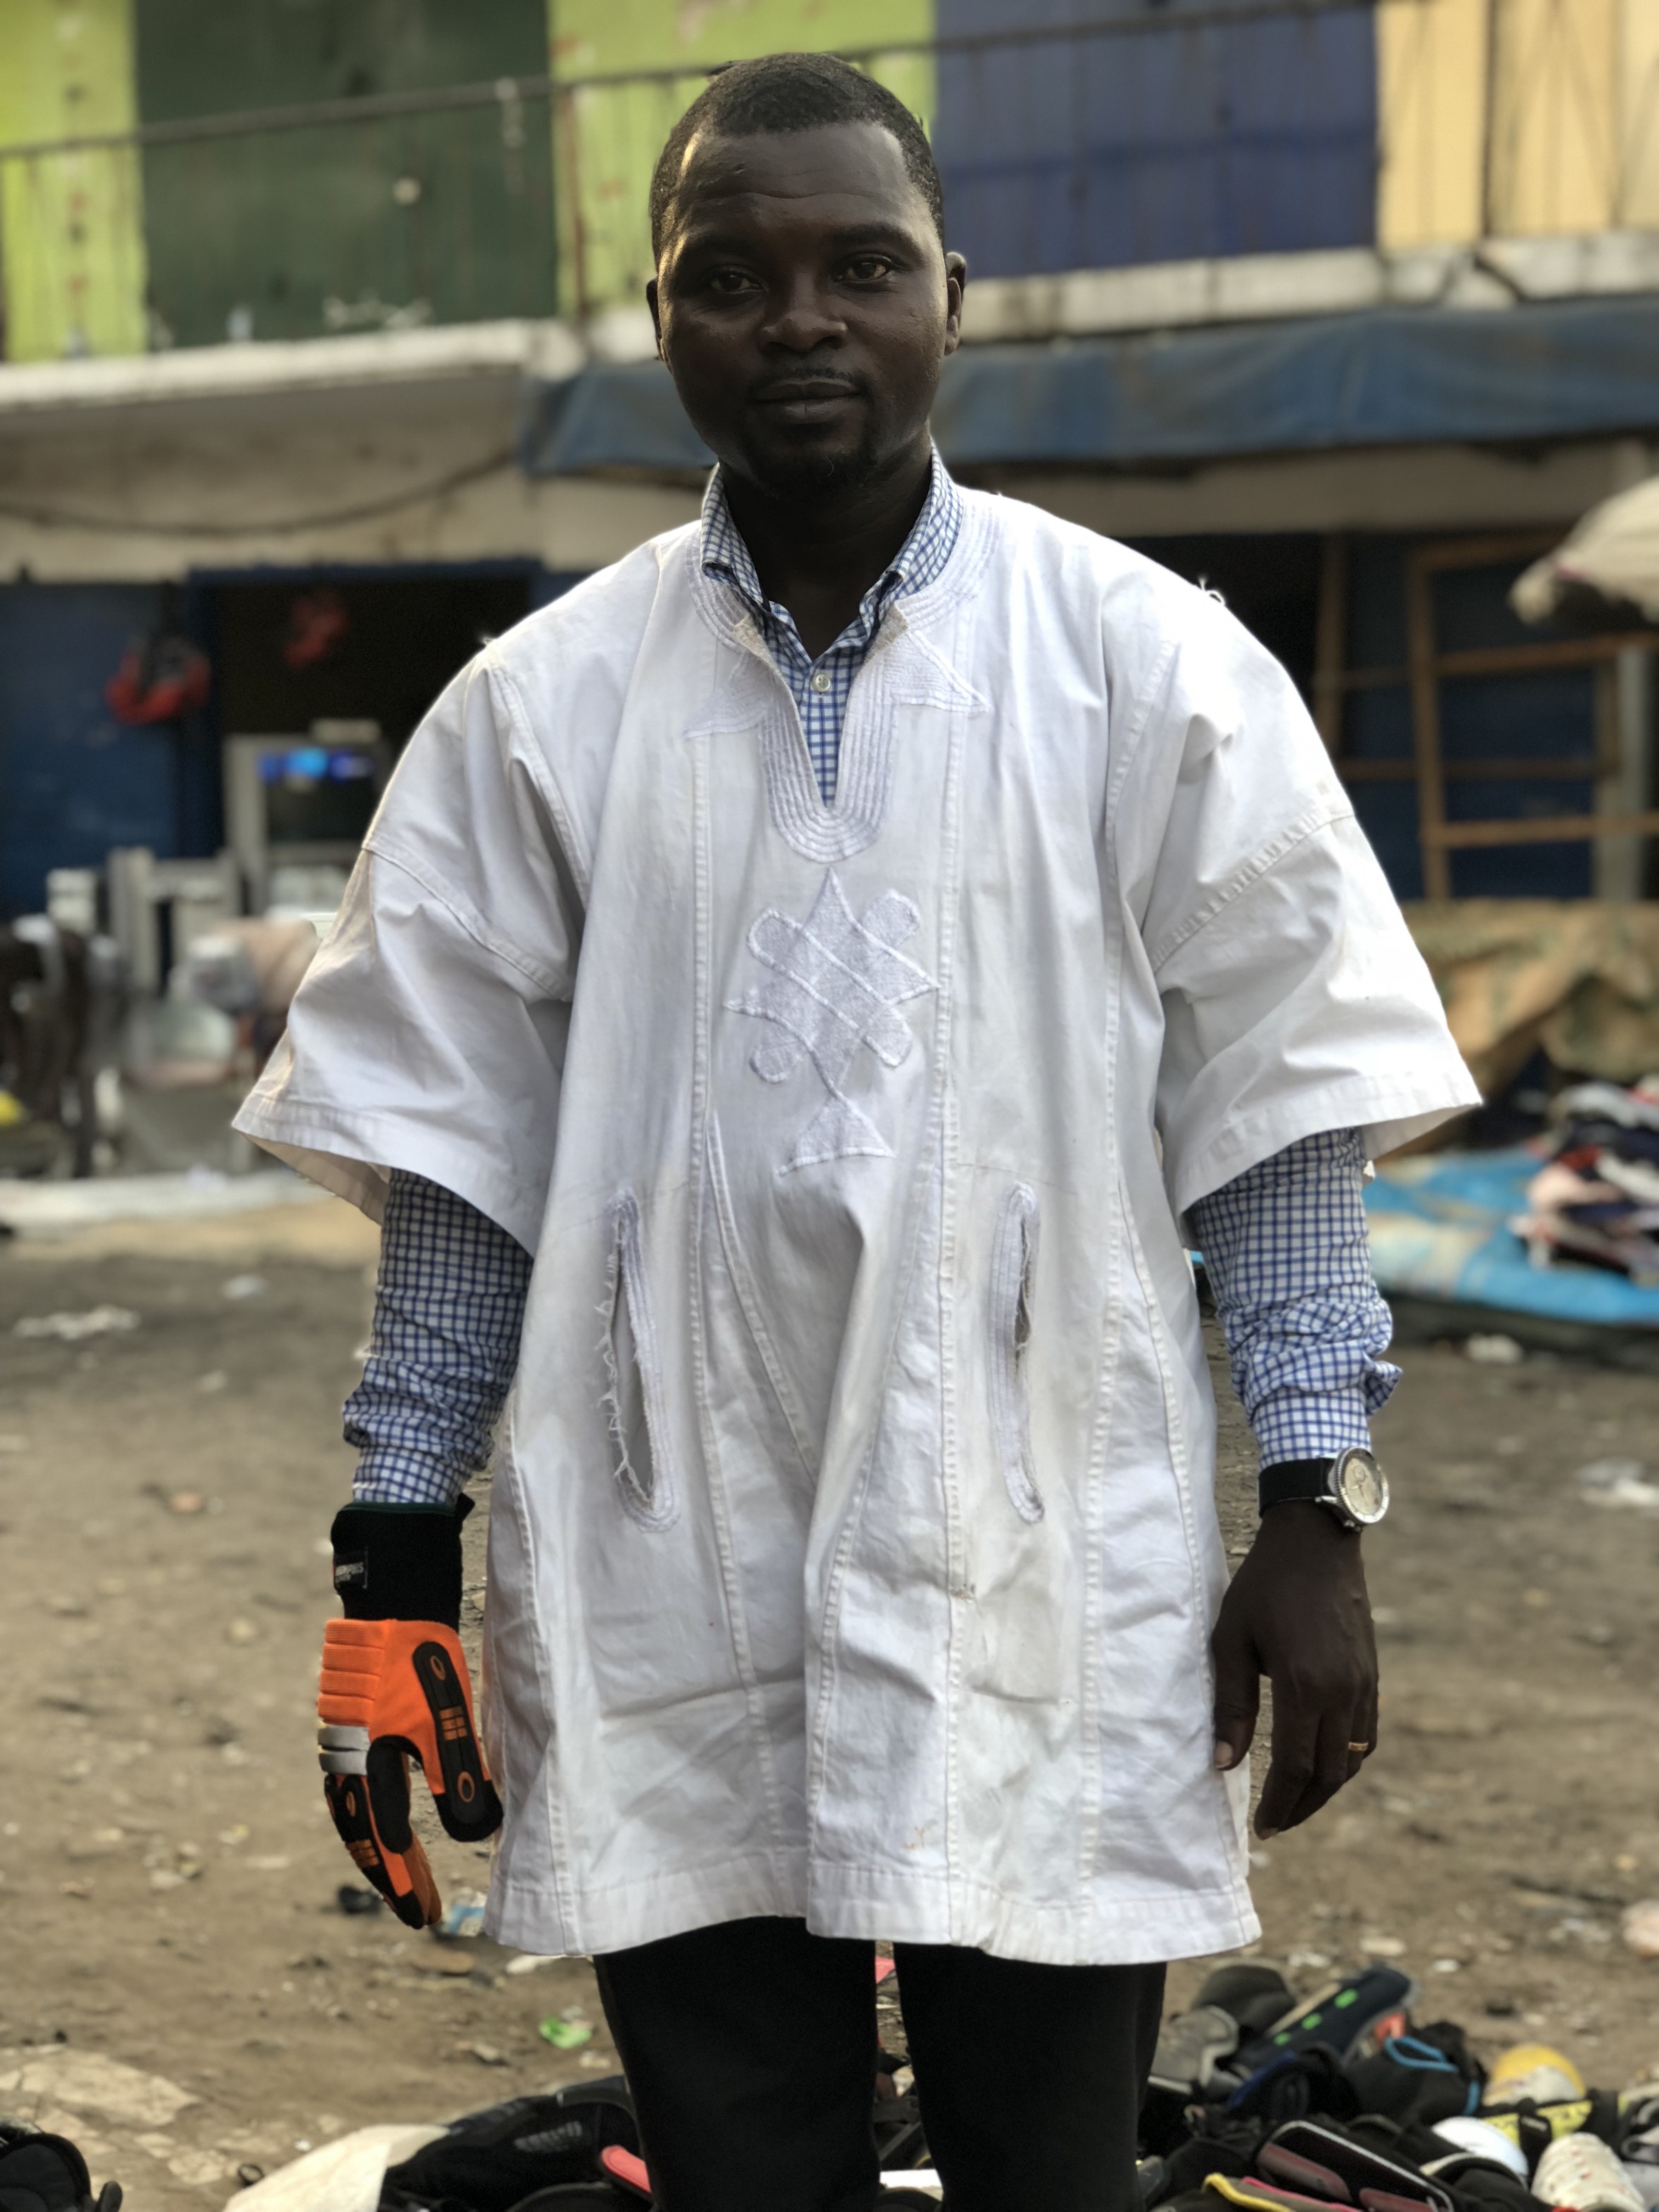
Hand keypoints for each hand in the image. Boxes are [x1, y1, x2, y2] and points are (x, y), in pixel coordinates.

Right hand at [316, 1502, 501, 1926]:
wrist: (393, 1599)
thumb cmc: (421, 1659)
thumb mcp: (447, 1721)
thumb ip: (458, 1780)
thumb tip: (479, 1838)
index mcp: (365, 1766)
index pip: (383, 1841)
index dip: (402, 1882)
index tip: (422, 1916)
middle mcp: (344, 1760)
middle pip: (363, 1834)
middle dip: (390, 1874)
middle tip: (417, 1909)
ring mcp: (343, 1741)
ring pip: (356, 1811)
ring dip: (380, 1847)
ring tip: (407, 1875)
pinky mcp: (353, 1722)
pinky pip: (356, 1784)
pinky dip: (373, 1812)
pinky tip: (394, 1820)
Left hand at [1211, 1501, 1377, 1837]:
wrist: (1316, 1540)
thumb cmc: (1264, 1585)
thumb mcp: (1231, 1639)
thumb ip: (1229, 1704)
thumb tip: (1221, 1765)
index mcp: (1304, 1687)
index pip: (1294, 1767)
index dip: (1279, 1804)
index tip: (1261, 1830)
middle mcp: (1342, 1692)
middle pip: (1329, 1774)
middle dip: (1301, 1806)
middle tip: (1276, 1825)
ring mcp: (1364, 1684)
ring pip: (1353, 1759)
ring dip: (1326, 1788)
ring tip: (1296, 1802)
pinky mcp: (1372, 1674)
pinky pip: (1367, 1735)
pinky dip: (1348, 1760)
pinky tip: (1326, 1764)